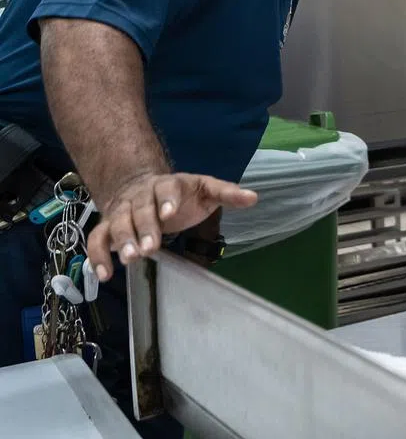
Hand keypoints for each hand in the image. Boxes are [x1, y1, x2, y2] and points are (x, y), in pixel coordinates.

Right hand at [87, 172, 256, 279]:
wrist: (143, 187)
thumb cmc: (181, 195)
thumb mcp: (205, 190)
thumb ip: (227, 193)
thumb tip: (253, 197)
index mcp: (168, 184)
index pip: (166, 188)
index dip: (166, 199)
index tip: (170, 213)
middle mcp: (141, 196)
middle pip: (139, 209)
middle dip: (144, 228)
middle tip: (149, 247)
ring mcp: (122, 211)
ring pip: (117, 223)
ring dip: (121, 241)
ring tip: (129, 259)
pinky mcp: (109, 227)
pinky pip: (98, 239)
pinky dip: (98, 255)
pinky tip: (105, 273)